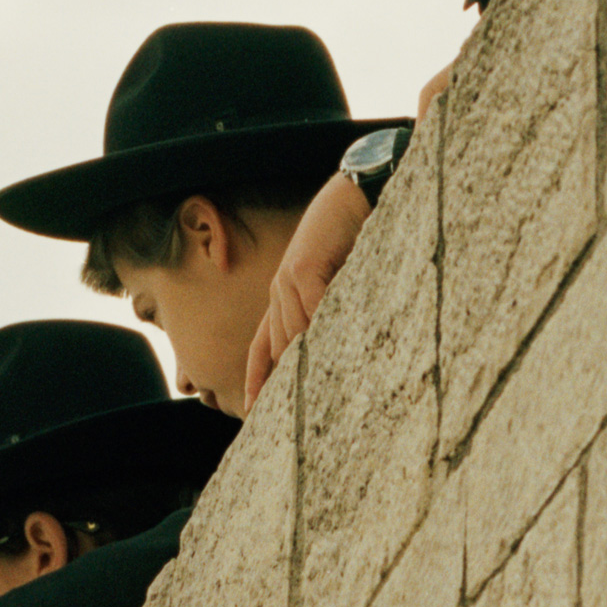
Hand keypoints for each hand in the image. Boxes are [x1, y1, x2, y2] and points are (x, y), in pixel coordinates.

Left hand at [242, 166, 372, 399]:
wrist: (354, 193)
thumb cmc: (354, 235)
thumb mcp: (341, 281)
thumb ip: (332, 309)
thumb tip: (341, 347)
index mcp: (285, 296)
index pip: (263, 346)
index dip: (257, 378)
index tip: (252, 411)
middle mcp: (281, 290)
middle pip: (275, 345)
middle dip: (279, 379)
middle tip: (288, 414)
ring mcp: (289, 278)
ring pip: (293, 330)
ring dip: (304, 359)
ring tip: (319, 392)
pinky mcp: (304, 265)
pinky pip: (311, 306)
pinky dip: (318, 328)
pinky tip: (330, 349)